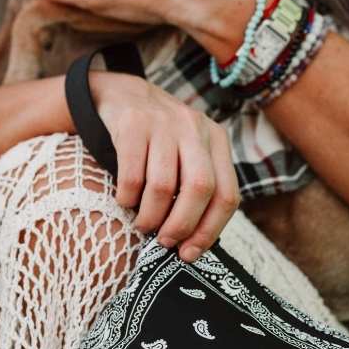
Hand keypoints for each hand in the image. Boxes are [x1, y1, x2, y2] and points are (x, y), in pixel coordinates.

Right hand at [89, 68, 239, 262]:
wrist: (121, 95)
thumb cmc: (158, 140)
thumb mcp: (188, 153)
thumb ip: (198, 187)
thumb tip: (195, 244)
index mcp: (216, 139)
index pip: (227, 193)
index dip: (210, 229)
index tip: (190, 253)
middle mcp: (194, 128)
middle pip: (200, 188)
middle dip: (182, 224)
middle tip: (165, 242)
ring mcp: (164, 123)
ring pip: (164, 185)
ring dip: (151, 216)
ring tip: (142, 225)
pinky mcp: (133, 124)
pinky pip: (132, 174)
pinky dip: (127, 198)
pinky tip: (124, 202)